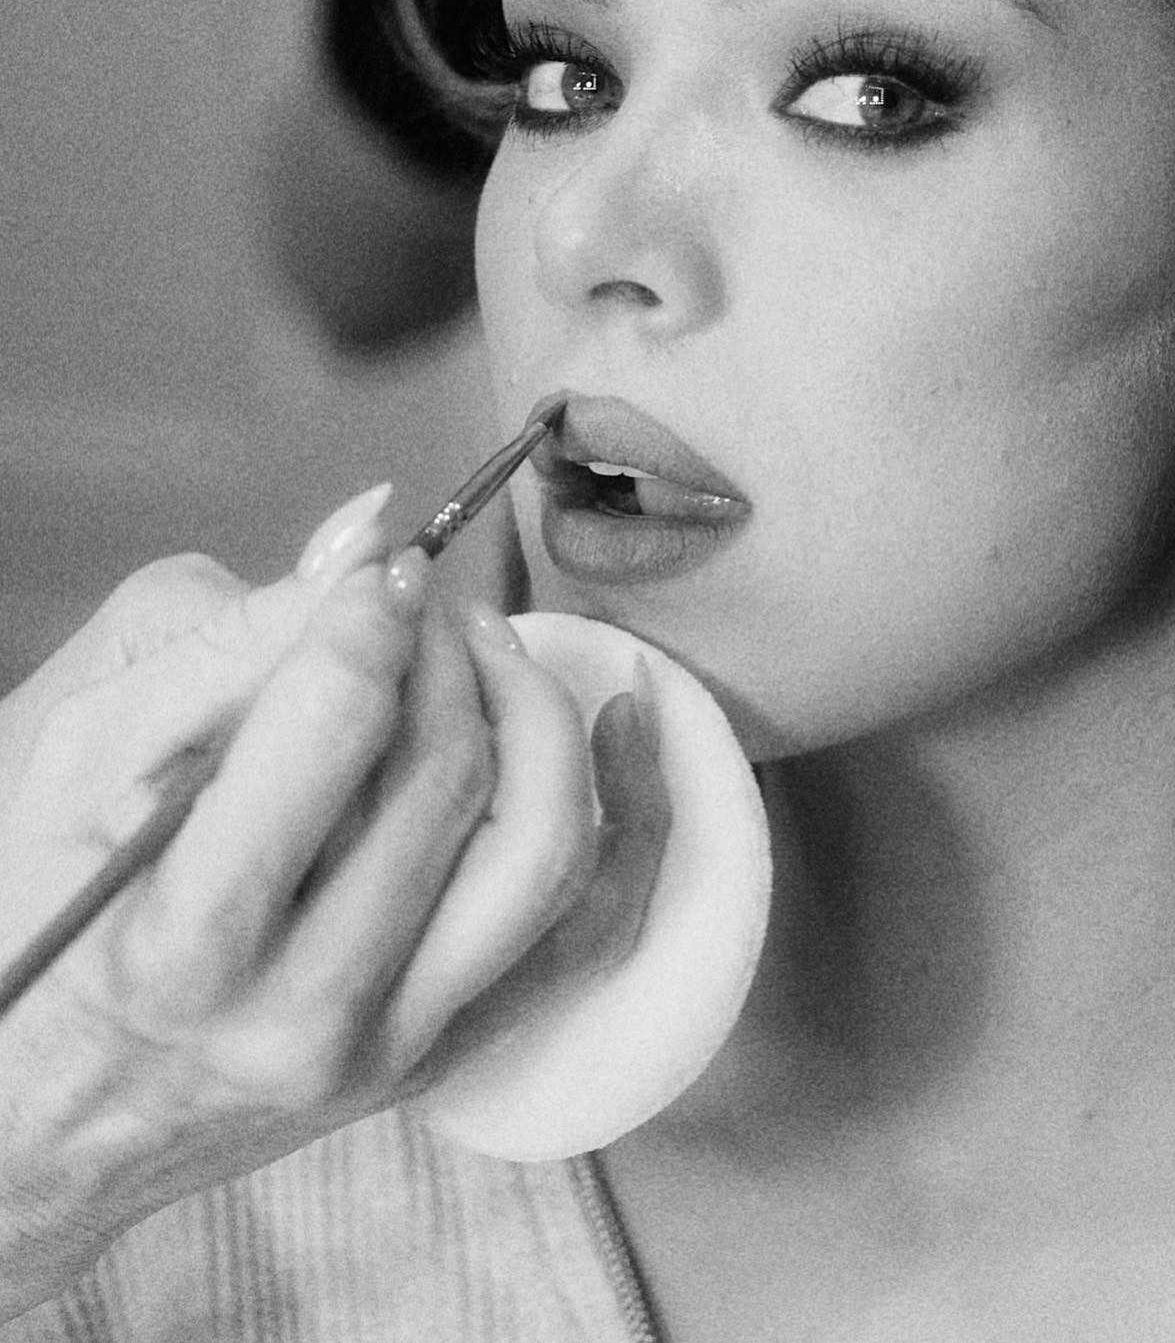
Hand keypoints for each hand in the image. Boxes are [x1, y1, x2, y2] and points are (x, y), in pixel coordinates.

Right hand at [0, 488, 658, 1315]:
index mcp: (190, 939)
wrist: (42, 1115)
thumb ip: (223, 639)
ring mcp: (396, 1046)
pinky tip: (625, 720)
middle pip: (451, 778)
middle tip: (422, 603)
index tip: (377, 573)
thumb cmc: (41, 909)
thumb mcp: (82, 757)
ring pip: (543, 849)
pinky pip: (589, 931)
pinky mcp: (449, 1051)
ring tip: (487, 648)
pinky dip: (634, 817)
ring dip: (537, 711)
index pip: (335, 730)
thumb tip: (368, 540)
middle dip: (450, 651)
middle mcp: (309, 1013)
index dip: (370, 618)